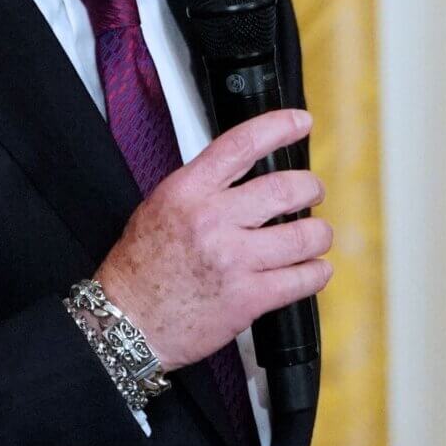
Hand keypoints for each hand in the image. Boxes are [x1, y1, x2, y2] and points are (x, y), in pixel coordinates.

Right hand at [94, 108, 332, 368]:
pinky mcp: (248, 298)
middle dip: (311, 188)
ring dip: (319, 234)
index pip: (241, 144)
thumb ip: (203, 187)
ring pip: (304, 236)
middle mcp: (212, 221)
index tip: (300, 122)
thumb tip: (247, 171)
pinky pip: (302, 279)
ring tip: (316, 236)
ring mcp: (233, 260)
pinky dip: (317, 272)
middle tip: (313, 193)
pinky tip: (313, 270)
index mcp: (188, 192)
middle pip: (285, 189)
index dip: (278, 127)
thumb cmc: (140, 268)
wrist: (126, 323)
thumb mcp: (160, 208)